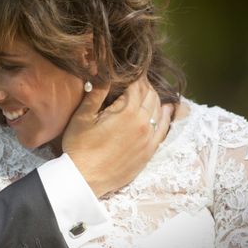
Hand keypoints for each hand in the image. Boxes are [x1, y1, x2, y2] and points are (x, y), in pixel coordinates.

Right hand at [62, 77, 172, 196]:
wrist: (85, 179)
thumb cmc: (79, 147)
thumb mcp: (83, 116)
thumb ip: (96, 91)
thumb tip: (100, 69)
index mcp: (127, 112)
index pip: (137, 85)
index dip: (135, 74)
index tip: (132, 68)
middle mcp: (143, 123)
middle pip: (150, 96)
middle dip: (145, 85)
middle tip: (137, 78)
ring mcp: (148, 139)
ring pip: (159, 110)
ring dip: (155, 98)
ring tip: (148, 91)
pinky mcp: (149, 152)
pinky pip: (164, 129)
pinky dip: (166, 116)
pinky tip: (167, 109)